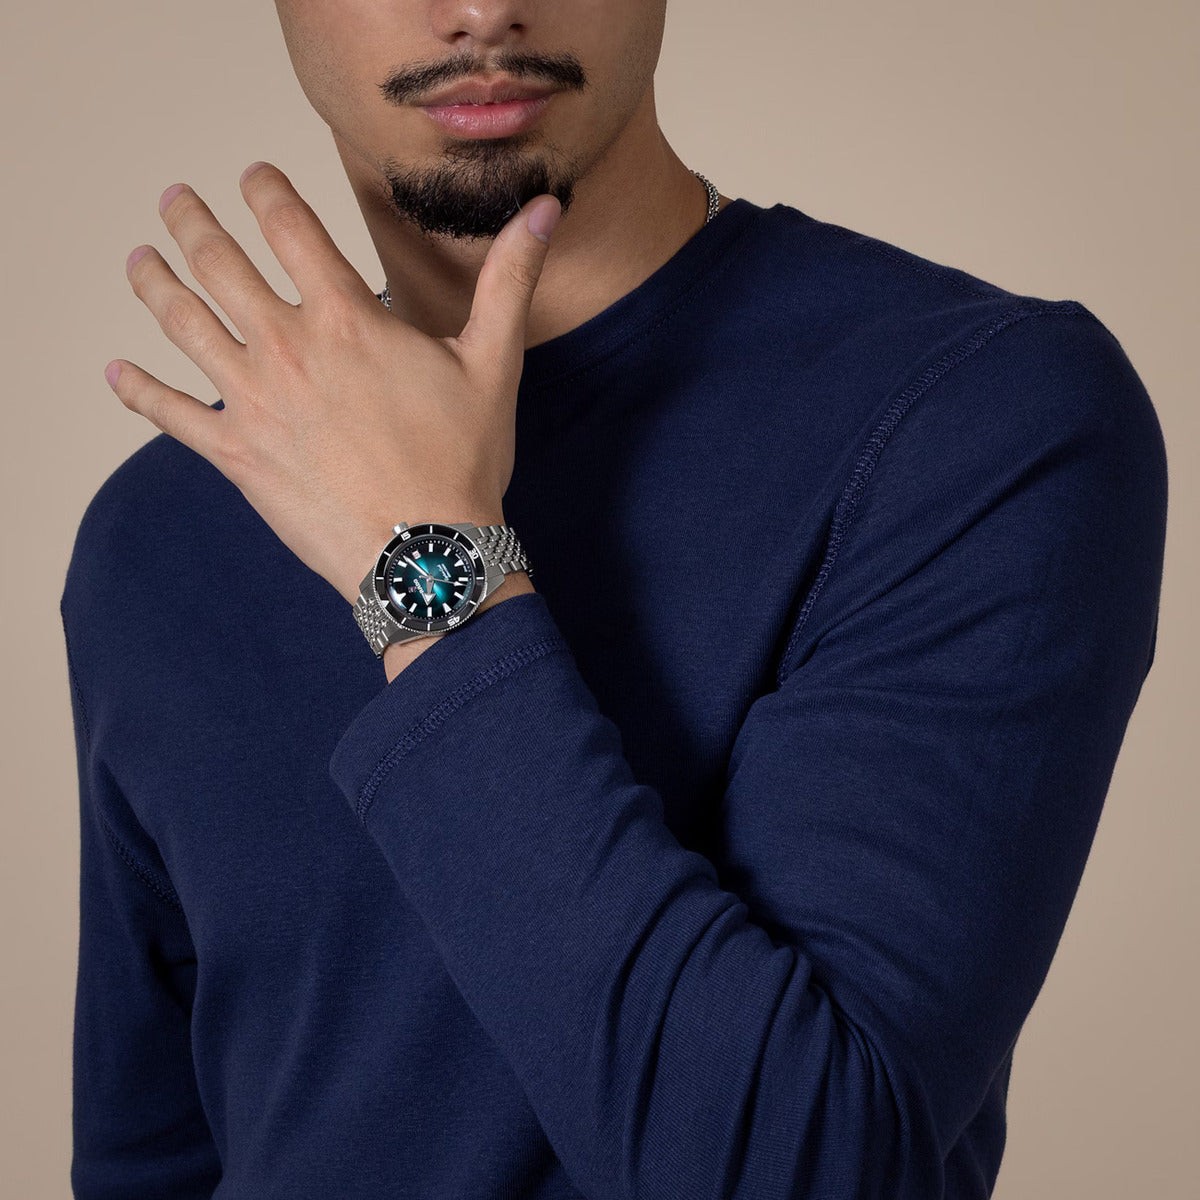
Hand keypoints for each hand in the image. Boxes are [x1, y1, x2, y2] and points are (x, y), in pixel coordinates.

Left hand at [105, 160, 560, 605]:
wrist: (424, 555)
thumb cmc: (460, 463)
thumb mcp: (493, 364)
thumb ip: (509, 280)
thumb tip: (547, 210)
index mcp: (347, 318)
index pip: (291, 227)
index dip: (266, 190)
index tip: (253, 175)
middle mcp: (288, 348)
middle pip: (221, 263)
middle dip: (192, 221)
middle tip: (174, 197)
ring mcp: (255, 400)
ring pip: (184, 326)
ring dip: (154, 285)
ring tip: (138, 261)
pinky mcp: (237, 453)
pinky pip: (172, 414)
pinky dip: (140, 392)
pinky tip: (116, 374)